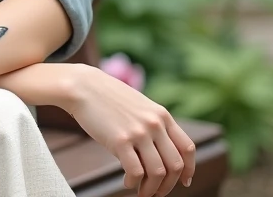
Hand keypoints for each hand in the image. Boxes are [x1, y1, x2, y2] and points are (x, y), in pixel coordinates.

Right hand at [63, 64, 195, 196]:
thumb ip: (152, 125)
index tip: (184, 181)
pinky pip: (136, 172)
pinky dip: (133, 183)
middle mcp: (155, 124)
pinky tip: (127, 182)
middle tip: (157, 193)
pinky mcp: (120, 141)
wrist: (83, 86)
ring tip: (142, 193)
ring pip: (158, 172)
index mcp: (162, 115)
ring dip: (151, 189)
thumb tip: (158, 153)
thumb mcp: (139, 106)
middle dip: (168, 185)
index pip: (187, 148)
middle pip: (175, 165)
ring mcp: (139, 132)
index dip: (189, 169)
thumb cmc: (108, 98)